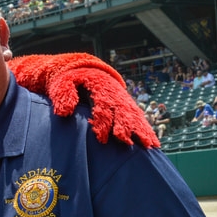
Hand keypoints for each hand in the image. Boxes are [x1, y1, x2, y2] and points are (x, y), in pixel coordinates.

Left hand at [8, 53, 159, 147]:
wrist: (86, 70)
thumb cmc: (71, 80)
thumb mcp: (63, 83)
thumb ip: (64, 95)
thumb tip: (65, 112)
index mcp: (100, 85)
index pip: (103, 105)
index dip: (103, 121)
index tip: (101, 139)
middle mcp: (115, 93)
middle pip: (123, 111)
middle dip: (126, 128)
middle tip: (127, 143)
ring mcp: (123, 100)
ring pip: (135, 116)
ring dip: (141, 131)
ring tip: (149, 146)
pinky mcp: (127, 107)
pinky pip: (139, 119)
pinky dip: (146, 130)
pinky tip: (153, 143)